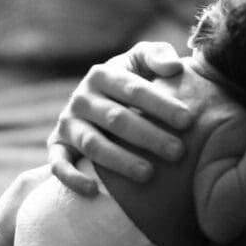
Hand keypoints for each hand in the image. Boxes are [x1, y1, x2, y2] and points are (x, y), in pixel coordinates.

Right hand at [48, 42, 193, 194]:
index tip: (188, 121)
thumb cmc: (132, 81)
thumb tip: (173, 68)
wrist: (100, 101)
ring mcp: (68, 124)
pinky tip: (93, 191)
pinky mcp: (57, 147)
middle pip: (116, 119)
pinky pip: (58, 164)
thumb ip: (158, 55)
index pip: (133, 90)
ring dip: (120, 160)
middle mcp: (81, 98)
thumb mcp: (142, 60)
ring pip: (92, 144)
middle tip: (178, 152)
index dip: (161, 105)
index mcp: (102, 74)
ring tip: (149, 174)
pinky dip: (71, 178)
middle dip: (148, 136)